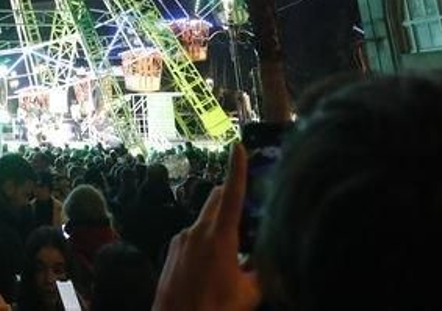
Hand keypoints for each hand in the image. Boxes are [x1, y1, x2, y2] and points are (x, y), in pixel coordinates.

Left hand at [152, 143, 260, 310]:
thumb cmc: (215, 309)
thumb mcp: (250, 292)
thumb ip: (261, 268)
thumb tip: (268, 255)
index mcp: (219, 237)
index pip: (231, 194)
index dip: (236, 168)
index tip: (238, 146)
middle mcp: (197, 231)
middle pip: (216, 200)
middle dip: (231, 197)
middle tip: (247, 211)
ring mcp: (181, 239)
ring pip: (205, 220)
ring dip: (220, 226)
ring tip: (232, 256)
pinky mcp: (173, 250)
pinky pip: (193, 236)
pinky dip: (207, 241)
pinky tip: (213, 267)